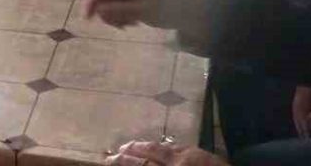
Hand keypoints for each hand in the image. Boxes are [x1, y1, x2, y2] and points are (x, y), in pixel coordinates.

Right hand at [84, 0, 164, 28]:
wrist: (190, 9)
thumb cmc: (168, 8)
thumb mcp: (144, 11)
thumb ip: (120, 10)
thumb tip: (98, 10)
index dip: (90, 1)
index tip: (87, 19)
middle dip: (106, 11)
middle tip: (118, 27)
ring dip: (114, 15)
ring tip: (130, 25)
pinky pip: (118, 3)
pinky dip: (121, 14)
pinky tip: (133, 22)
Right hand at [108, 140, 226, 165]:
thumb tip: (145, 164)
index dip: (122, 164)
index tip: (107, 161)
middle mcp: (177, 165)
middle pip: (146, 159)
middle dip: (126, 157)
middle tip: (111, 155)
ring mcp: (190, 157)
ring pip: (160, 149)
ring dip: (142, 148)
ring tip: (128, 147)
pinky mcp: (202, 153)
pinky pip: (177, 147)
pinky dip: (162, 146)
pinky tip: (157, 147)